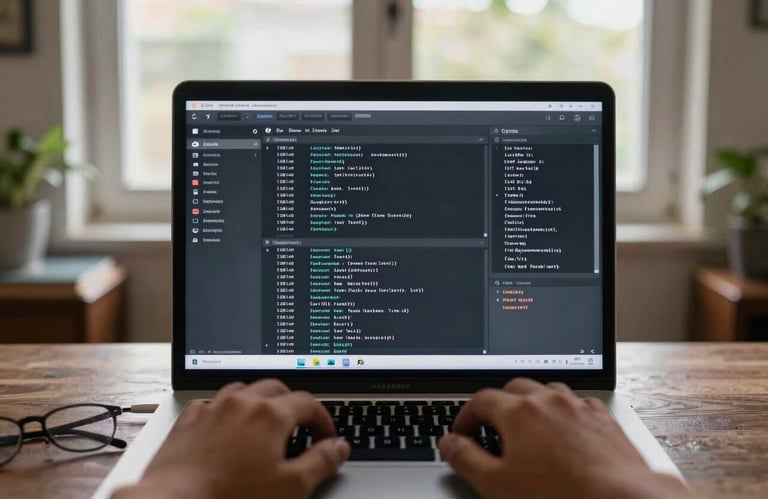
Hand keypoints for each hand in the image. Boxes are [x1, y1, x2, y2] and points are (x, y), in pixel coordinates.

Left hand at [113, 380, 349, 498]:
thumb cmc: (230, 498)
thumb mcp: (290, 487)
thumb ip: (321, 462)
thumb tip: (339, 447)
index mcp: (271, 414)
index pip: (309, 403)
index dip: (323, 419)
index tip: (326, 437)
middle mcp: (242, 402)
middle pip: (277, 388)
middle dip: (293, 404)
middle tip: (301, 427)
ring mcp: (213, 408)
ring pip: (244, 390)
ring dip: (260, 401)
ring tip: (265, 422)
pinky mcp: (189, 420)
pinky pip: (213, 403)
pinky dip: (227, 410)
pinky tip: (227, 427)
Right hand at [439, 379, 695, 498]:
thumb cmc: (561, 495)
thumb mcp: (498, 484)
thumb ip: (467, 460)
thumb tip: (449, 443)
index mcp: (518, 412)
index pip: (480, 401)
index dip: (465, 417)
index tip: (461, 435)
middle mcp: (548, 400)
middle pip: (513, 388)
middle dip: (497, 405)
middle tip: (490, 430)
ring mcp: (578, 406)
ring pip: (547, 391)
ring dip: (531, 403)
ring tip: (526, 428)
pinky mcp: (603, 419)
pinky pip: (577, 403)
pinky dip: (563, 412)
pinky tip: (564, 431)